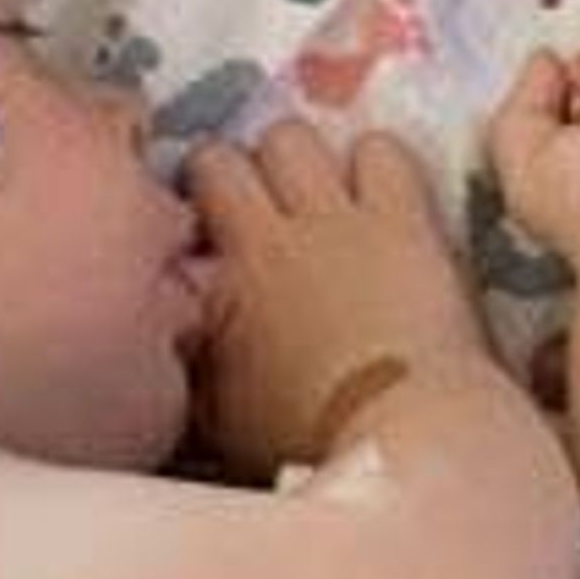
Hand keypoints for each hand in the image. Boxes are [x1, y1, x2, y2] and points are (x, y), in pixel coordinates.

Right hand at [184, 119, 502, 475]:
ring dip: (302, 159)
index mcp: (217, 285)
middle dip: (235, 171)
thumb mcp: (219, 416)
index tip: (206, 231)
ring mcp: (335, 218)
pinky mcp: (402, 215)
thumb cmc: (306, 440)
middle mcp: (267, 236)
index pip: (177, 217)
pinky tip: (383, 192)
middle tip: (256, 203)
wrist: (396, 432)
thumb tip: (182, 335)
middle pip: (226, 157)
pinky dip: (377, 162)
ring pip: (295, 138)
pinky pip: (380, 150)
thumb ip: (196, 362)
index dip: (191, 211)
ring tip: (319, 192)